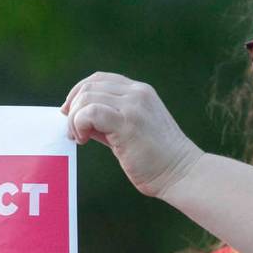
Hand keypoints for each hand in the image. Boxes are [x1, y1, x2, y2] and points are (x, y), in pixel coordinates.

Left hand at [61, 72, 203, 198]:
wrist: (181, 173)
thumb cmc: (157, 160)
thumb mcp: (130, 132)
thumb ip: (108, 122)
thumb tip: (79, 120)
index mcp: (140, 92)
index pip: (100, 79)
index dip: (79, 93)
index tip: (71, 114)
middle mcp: (137, 93)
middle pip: (90, 86)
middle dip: (73, 108)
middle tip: (73, 131)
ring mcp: (134, 106)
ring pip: (87, 97)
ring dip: (75, 118)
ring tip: (80, 137)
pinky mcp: (128, 123)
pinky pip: (90, 112)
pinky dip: (79, 124)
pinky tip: (83, 139)